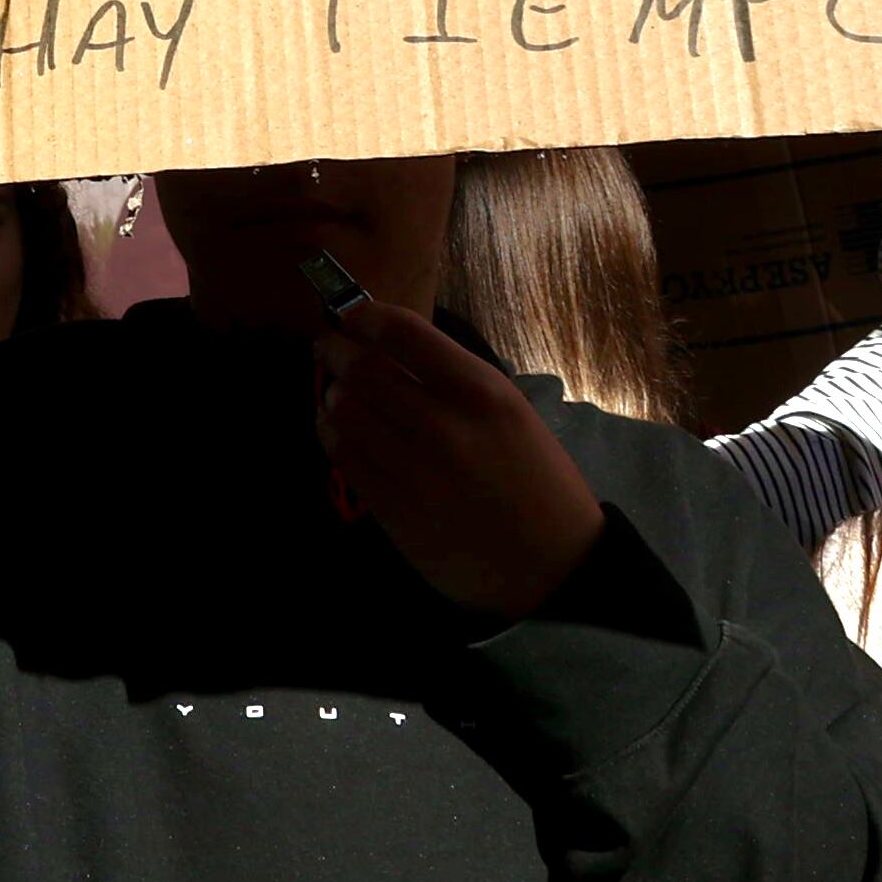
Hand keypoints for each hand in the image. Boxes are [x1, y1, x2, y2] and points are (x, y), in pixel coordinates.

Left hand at [315, 298, 606, 618]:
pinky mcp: (396, 513)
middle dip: (335, 350)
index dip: (365, 315)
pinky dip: (331, 435)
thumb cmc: (537, 481)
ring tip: (335, 392)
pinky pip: (345, 460)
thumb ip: (455, 381)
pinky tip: (335, 430)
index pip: (405, 333)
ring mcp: (417, 472)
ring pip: (346, 413)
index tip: (351, 314)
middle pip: (364, 369)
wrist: (553, 566)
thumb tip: (389, 348)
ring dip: (333, 394)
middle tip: (328, 347)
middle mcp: (445, 426)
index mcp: (483, 393)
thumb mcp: (513, 413)